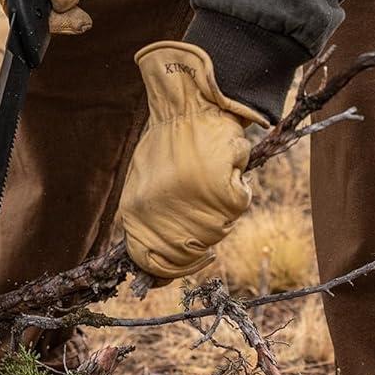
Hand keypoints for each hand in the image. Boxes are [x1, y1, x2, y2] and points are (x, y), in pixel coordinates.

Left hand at [118, 41, 268, 279]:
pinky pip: (237, 205)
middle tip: (201, 210)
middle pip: (188, 254)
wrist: (189, 103)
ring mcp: (194, 208)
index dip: (168, 271)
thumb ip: (148, 219)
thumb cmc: (167, 140)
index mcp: (137, 213)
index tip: (179, 266)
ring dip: (218, 211)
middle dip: (199, 243)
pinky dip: (237, 188)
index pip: (152, 263)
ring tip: (208, 179)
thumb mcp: (143, 182)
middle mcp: (162, 216)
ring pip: (217, 231)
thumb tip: (151, 263)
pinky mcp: (222, 194)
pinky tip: (223, 167)